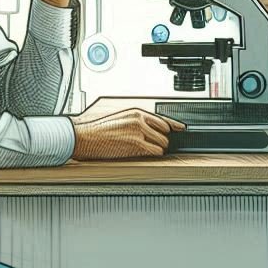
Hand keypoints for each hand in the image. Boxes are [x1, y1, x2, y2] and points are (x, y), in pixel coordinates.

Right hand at [70, 108, 185, 159]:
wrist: (86, 137)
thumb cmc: (99, 131)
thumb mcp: (121, 120)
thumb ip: (137, 123)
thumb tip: (151, 131)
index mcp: (136, 112)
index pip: (163, 118)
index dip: (174, 125)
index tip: (182, 128)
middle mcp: (140, 120)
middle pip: (165, 133)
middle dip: (161, 141)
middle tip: (153, 145)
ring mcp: (139, 131)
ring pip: (162, 143)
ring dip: (157, 149)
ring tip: (144, 150)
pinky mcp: (136, 143)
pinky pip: (155, 151)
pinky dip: (153, 154)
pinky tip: (144, 153)